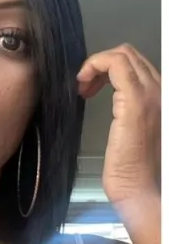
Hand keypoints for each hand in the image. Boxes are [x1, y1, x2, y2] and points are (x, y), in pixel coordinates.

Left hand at [77, 44, 159, 209]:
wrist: (140, 188)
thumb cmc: (133, 168)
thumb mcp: (133, 130)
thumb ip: (128, 109)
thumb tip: (112, 95)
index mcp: (161, 96)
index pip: (135, 64)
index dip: (107, 68)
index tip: (89, 88)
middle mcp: (161, 90)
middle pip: (129, 55)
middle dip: (100, 65)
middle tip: (84, 88)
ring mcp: (151, 94)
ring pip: (122, 55)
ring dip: (95, 65)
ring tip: (83, 88)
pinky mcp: (135, 102)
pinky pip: (115, 64)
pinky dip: (94, 66)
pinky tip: (83, 88)